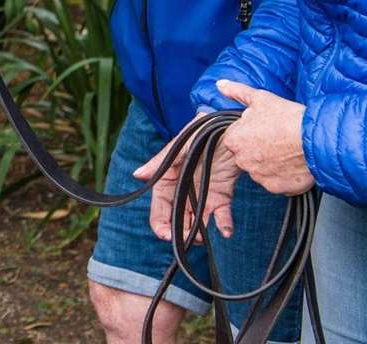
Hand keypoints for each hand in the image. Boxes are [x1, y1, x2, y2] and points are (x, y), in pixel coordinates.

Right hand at [134, 125, 240, 242]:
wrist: (229, 126)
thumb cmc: (200, 131)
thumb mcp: (179, 146)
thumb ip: (159, 163)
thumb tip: (137, 175)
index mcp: (169, 179)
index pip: (160, 208)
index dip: (160, 224)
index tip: (166, 235)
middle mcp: (184, 190)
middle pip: (178, 219)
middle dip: (181, 232)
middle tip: (187, 240)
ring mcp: (203, 194)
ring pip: (198, 222)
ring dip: (199, 232)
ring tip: (203, 236)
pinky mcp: (223, 196)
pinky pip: (222, 216)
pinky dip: (224, 225)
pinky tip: (226, 231)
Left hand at [216, 80, 314, 195]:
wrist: (315, 139)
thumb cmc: (287, 117)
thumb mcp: (260, 98)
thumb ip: (237, 92)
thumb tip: (220, 84)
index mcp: (234, 139)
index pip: (237, 139)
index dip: (252, 133)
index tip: (266, 130)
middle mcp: (242, 160)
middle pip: (247, 155)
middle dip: (260, 149)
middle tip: (278, 140)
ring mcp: (258, 176)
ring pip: (262, 170)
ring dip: (272, 163)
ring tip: (288, 151)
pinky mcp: (275, 188)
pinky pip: (276, 182)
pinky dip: (284, 176)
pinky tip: (293, 164)